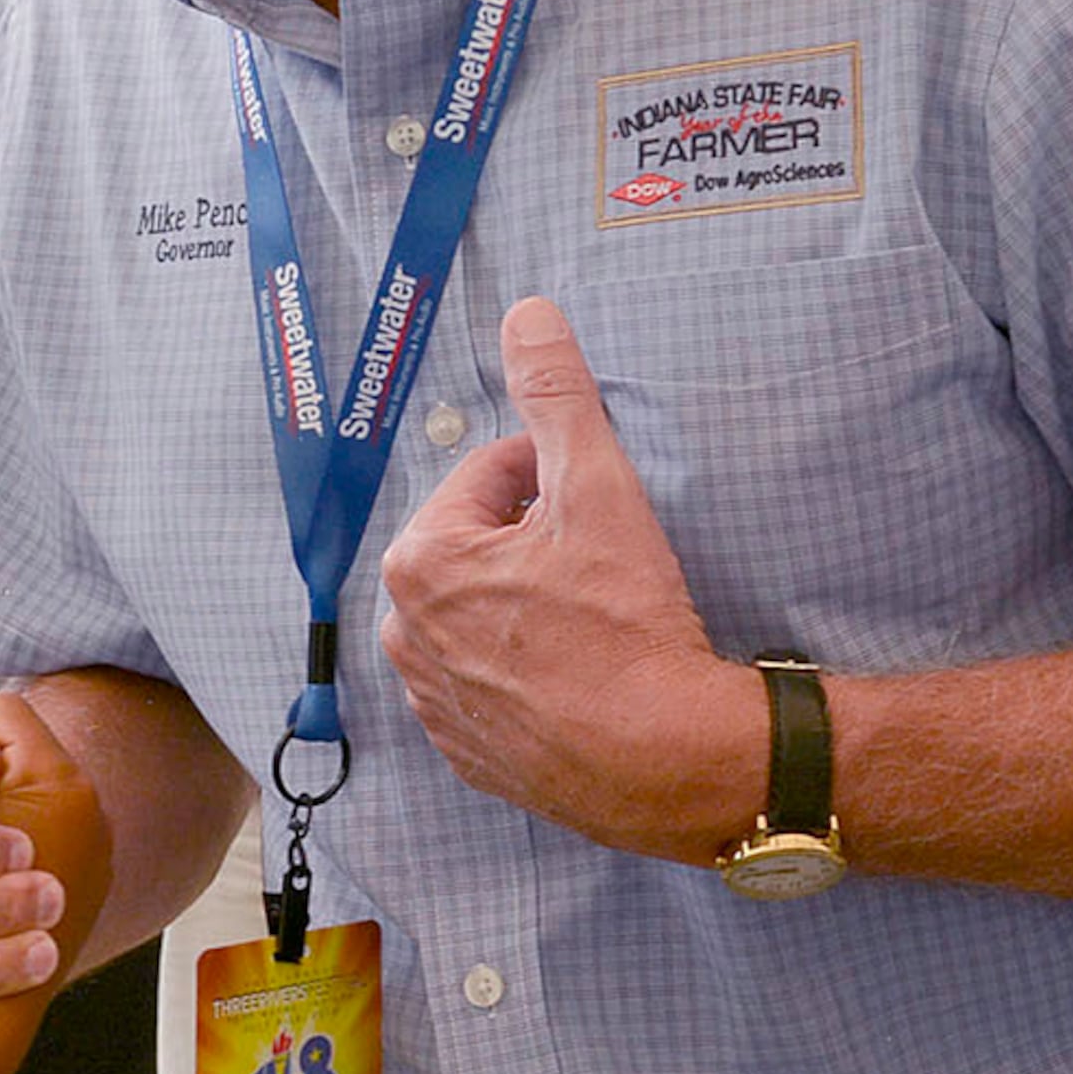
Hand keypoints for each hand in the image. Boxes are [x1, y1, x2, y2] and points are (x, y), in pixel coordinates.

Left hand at [375, 298, 764, 864]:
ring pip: (486, 619)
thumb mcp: (597, 489)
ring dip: (531, 606)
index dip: (553, 479)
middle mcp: (406, 633)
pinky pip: (496, 686)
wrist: (667, 759)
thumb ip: (558, 396)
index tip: (599, 508)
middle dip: (536, 543)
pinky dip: (532, 672)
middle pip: (481, 549)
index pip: (489, 479)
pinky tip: (583, 673)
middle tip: (602, 565)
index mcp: (420, 559)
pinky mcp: (470, 754)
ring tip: (596, 620)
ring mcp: (435, 701)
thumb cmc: (627, 625)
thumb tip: (528, 314)